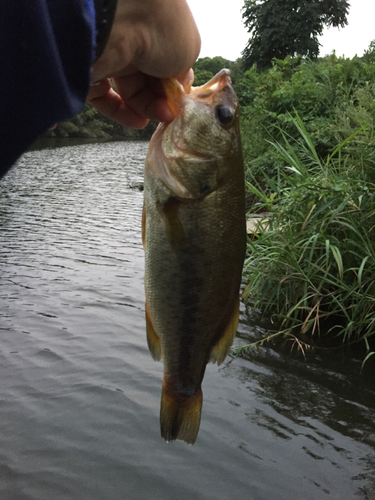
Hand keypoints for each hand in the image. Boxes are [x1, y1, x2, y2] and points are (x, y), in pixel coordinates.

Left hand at [86, 0, 199, 127]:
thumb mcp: (187, 50)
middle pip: (148, 80)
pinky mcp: (89, 70)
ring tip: (159, 117)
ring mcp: (110, 54)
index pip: (166, 63)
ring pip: (128, 91)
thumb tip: (175, 89)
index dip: (173, 84)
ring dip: (146, 109)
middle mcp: (133, 39)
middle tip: (170, 112)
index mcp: (156, 28)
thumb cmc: (162, 28)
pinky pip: (103, 98)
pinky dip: (120, 112)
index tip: (179, 99)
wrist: (119, 19)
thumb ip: (183, 73)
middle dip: (162, 100)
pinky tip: (137, 121)